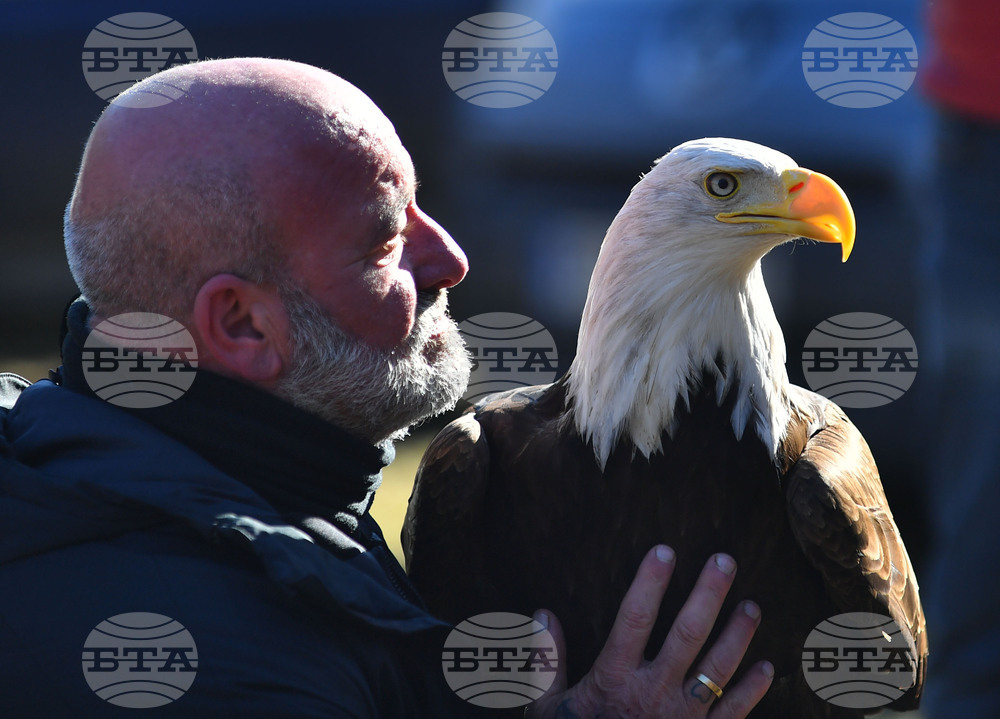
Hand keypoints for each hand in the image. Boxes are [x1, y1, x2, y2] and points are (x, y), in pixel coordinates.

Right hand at [526, 546, 772, 718]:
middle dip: (708, 594)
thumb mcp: (546, 708)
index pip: (634, 618)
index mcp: (614, 679)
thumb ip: (545, 661)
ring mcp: (682, 718)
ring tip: (752, 605)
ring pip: (717, 668)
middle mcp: (653, 693)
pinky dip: (752, 691)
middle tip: (725, 560)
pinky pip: (732, 713)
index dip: (650, 582)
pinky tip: (766, 668)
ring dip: (738, 635)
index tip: (664, 550)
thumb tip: (542, 614)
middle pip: (687, 633)